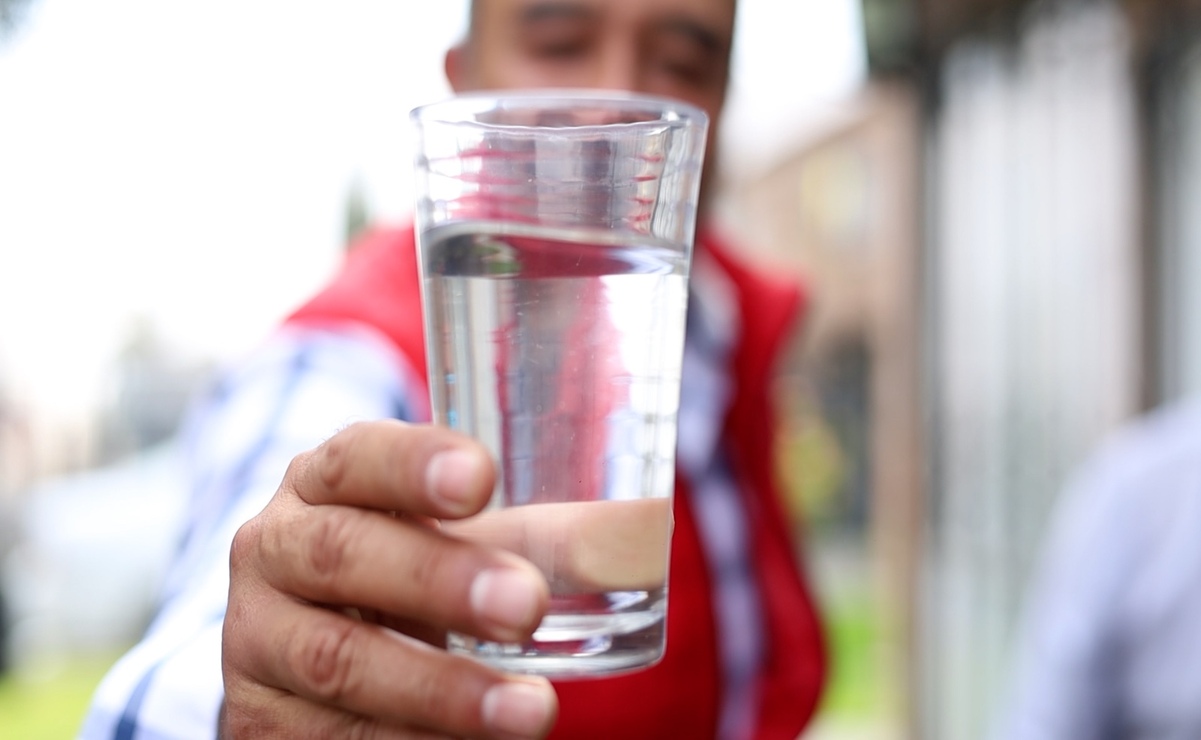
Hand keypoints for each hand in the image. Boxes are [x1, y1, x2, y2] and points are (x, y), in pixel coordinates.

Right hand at [221, 420, 557, 738]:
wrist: (304, 648)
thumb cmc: (404, 569)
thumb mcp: (454, 541)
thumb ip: (533, 535)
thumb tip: (643, 534)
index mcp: (322, 484)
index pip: (355, 457)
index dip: (412, 464)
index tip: (481, 477)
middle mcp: (272, 551)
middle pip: (341, 555)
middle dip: (438, 580)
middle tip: (525, 605)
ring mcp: (255, 640)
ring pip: (338, 661)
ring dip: (439, 688)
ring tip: (532, 712)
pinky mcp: (259, 720)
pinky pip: (331, 738)